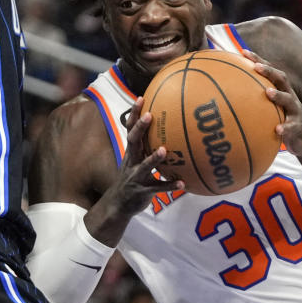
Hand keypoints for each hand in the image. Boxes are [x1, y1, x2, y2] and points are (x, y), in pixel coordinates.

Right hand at [105, 96, 183, 216]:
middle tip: (150, 115)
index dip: (134, 114)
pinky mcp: (143, 191)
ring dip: (154, 158)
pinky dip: (169, 186)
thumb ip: (147, 146)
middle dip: (140, 128)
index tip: (141, 98)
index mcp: (132, 152)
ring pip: (145, 166)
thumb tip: (167, 129)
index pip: (130, 129)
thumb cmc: (132, 177)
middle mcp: (132, 161)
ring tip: (165, 150)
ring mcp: (136, 176)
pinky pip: (158, 188)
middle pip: (133, 141)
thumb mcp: (136, 160)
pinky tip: (182, 183)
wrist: (118, 204)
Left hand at [241, 49, 301, 158]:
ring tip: (268, 92)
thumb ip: (256, 101)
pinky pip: (292, 127)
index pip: (270, 72)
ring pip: (289, 100)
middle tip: (256, 67)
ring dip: (278, 95)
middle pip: (282, 80)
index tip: (243, 52)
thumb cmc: (283, 122)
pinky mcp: (299, 128)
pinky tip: (277, 129)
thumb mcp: (272, 110)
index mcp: (282, 91)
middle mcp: (290, 97)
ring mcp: (296, 112)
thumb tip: (229, 95)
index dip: (258, 60)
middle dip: (269, 71)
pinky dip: (284, 128)